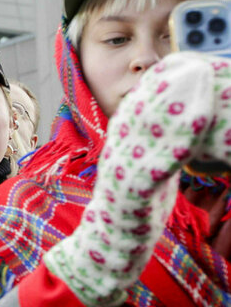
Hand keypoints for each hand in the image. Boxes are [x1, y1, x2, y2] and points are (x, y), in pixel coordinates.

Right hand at [45, 52, 230, 306]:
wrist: (106, 246)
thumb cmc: (133, 206)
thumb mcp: (150, 166)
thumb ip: (163, 143)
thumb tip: (188, 119)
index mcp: (122, 141)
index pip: (142, 102)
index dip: (166, 79)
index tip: (189, 59)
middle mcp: (119, 150)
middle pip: (144, 109)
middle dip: (173, 84)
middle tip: (199, 59)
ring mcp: (122, 171)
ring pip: (147, 132)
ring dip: (175, 106)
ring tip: (200, 81)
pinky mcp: (131, 195)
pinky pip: (152, 167)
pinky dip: (172, 147)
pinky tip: (193, 130)